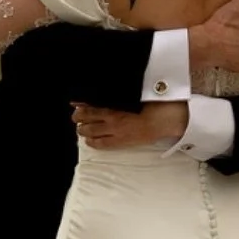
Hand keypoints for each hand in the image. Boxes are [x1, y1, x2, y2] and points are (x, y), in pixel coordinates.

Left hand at [72, 101, 188, 149]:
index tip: (76, 105)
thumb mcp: (131, 95)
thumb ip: (114, 95)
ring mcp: (114, 131)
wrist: (163, 120)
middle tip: (77, 117)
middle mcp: (110, 118)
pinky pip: (101, 144)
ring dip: (82, 130)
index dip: (79, 106)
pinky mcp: (120, 141)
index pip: (88, 106)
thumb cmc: (150, 104)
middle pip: (85, 119)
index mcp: (113, 105)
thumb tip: (98, 95)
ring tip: (81, 128)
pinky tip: (89, 140)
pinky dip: (92, 142)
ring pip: (90, 132)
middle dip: (78, 118)